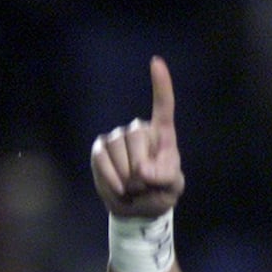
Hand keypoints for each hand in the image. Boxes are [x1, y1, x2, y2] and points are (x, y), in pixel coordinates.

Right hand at [90, 56, 181, 218]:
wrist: (136, 209)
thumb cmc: (160, 192)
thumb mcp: (172, 188)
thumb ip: (165, 177)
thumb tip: (141, 169)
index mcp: (162, 134)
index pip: (163, 105)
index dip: (160, 85)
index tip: (156, 62)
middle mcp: (138, 130)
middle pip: (136, 135)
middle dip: (140, 167)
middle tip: (145, 186)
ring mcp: (117, 138)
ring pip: (116, 147)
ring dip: (125, 176)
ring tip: (133, 189)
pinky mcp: (99, 150)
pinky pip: (100, 158)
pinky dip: (110, 177)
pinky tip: (119, 189)